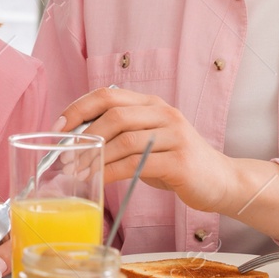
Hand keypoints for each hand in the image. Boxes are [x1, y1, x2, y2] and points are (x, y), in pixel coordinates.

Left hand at [56, 87, 235, 213]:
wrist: (221, 182)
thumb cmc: (176, 163)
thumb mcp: (146, 142)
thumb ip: (118, 136)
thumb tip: (74, 143)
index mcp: (151, 104)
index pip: (107, 95)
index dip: (77, 108)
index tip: (57, 128)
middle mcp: (164, 113)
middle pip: (114, 116)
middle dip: (84, 137)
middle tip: (65, 158)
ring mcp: (175, 136)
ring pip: (124, 141)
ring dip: (95, 159)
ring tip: (78, 173)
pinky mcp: (181, 161)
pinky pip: (137, 164)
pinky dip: (112, 173)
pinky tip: (100, 181)